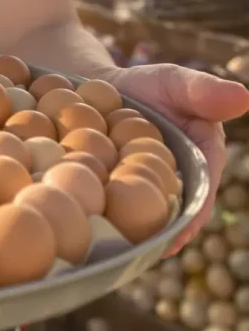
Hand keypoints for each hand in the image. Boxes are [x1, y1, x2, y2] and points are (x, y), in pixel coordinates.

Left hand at [107, 64, 248, 255]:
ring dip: (143, 230)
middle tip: (158, 249)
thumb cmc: (144, 85)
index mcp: (201, 155)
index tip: (187, 228)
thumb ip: (202, 91)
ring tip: (132, 249)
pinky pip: (119, 205)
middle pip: (177, 208)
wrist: (96, 87)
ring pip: (148, 212)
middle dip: (170, 229)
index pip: (203, 186)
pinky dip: (115, 217)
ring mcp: (146, 183)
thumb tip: (243, 98)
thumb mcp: (173, 82)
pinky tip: (104, 233)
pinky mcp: (118, 185)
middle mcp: (178, 176)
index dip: (196, 209)